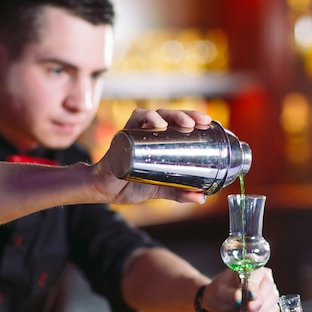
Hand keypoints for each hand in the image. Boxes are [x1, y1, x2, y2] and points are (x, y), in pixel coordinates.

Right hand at [92, 109, 211, 204]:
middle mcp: (147, 132)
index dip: (193, 119)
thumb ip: (178, 192)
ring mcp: (135, 131)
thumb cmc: (129, 184)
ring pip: (155, 113)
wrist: (104, 190)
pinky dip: (147, 117)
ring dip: (171, 115)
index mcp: (158, 141)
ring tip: (185, 123)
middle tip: (200, 122)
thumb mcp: (159, 188)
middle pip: (169, 115)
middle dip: (187, 114)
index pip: (177, 123)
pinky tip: (157, 124)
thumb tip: (200, 198)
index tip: (207, 123)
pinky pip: (135, 119)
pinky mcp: (124, 135)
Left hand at [203, 268, 279, 311]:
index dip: (255, 284)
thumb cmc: (221, 293)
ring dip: (260, 309)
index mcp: (250, 267)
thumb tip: (239, 297)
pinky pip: (274, 309)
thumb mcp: (222, 292)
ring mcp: (268, 290)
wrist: (220, 307)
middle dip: (259, 300)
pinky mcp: (271, 303)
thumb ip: (231, 294)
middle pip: (268, 286)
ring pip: (273, 298)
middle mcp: (262, 276)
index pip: (257, 273)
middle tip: (249, 309)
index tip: (250, 295)